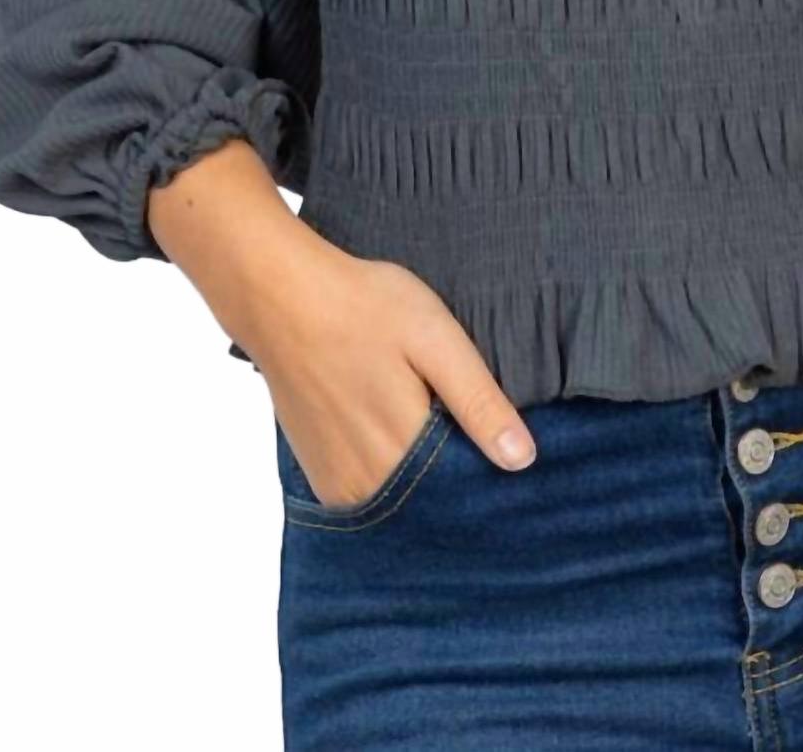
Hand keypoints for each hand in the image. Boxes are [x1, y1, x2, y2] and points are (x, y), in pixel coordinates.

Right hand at [147, 140, 536, 501]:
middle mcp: (367, 483)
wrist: (280, 298)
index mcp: (403, 451)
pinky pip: (371, 494)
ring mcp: (338, 483)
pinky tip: (401, 433)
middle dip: (460, 478)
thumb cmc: (362, 308)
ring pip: (403, 504)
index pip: (468, 493)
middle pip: (435, 503)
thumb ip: (478, 402)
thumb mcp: (436, 340)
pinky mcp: (319, 474)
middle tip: (464, 421)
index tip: (504, 446)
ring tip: (433, 423)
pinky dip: (393, 477)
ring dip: (425, 479)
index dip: (490, 471)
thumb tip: (522, 460)